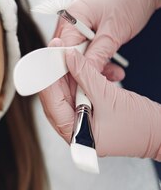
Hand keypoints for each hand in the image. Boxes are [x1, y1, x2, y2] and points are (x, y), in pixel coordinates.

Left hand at [39, 42, 160, 159]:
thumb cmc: (142, 125)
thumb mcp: (109, 95)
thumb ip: (86, 75)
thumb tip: (68, 57)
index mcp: (74, 135)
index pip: (51, 104)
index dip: (49, 79)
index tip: (48, 59)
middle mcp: (73, 133)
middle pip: (56, 100)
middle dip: (57, 76)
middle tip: (56, 54)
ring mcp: (81, 126)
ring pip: (67, 97)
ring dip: (71, 77)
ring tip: (71, 57)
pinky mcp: (90, 118)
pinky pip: (79, 98)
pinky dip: (82, 83)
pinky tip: (85, 69)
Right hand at [54, 0, 160, 76]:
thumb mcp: (114, 31)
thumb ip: (97, 55)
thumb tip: (84, 75)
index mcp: (70, 19)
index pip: (61, 52)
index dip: (67, 72)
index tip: (75, 89)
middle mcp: (69, 22)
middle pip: (66, 55)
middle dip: (81, 72)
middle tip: (95, 85)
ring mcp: (77, 25)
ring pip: (77, 55)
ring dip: (93, 67)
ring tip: (112, 76)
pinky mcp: (86, 29)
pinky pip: (86, 50)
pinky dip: (97, 60)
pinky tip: (111, 68)